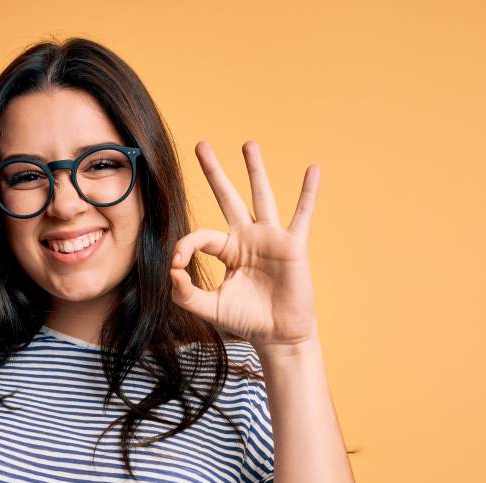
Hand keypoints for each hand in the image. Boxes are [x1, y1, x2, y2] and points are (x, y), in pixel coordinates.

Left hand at [168, 140, 321, 348]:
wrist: (277, 336)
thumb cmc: (246, 321)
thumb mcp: (209, 308)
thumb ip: (185, 293)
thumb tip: (171, 270)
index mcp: (228, 250)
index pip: (201, 235)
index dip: (185, 247)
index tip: (177, 265)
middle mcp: (247, 237)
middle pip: (228, 197)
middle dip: (214, 172)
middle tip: (201, 145)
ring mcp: (270, 238)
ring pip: (261, 196)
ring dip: (255, 169)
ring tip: (248, 144)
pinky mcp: (292, 246)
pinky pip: (302, 214)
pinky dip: (308, 192)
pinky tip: (313, 169)